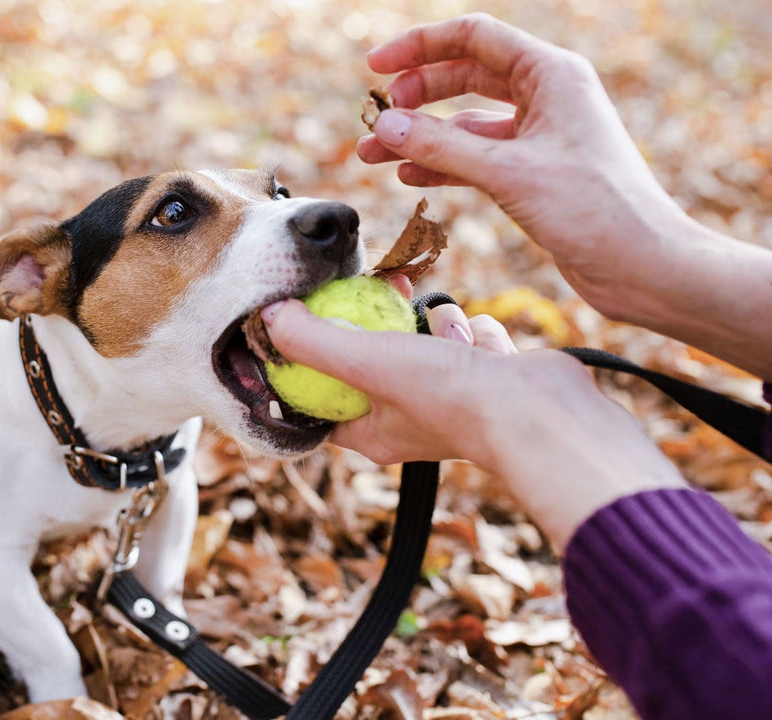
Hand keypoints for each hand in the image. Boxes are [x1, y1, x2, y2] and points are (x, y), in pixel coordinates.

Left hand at [262, 298, 685, 547]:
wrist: (542, 411)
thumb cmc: (450, 398)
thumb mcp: (366, 363)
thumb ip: (314, 340)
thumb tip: (270, 317)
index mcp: (372, 431)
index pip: (324, 396)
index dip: (313, 358)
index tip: (312, 318)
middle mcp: (409, 418)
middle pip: (375, 356)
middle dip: (381, 321)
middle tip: (380, 286)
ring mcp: (452, 398)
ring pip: (425, 338)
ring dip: (437, 325)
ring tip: (447, 333)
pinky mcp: (488, 378)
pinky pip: (468, 337)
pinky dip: (475, 332)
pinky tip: (485, 346)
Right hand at [357, 13, 771, 380]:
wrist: (642, 267)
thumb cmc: (594, 210)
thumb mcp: (508, 173)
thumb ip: (441, 146)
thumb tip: (384, 125)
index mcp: (551, 74)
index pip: (474, 38)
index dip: (419, 47)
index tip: (375, 67)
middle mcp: (546, 96)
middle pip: (465, 76)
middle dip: (416, 95)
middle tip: (376, 118)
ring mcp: (539, 135)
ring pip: (466, 122)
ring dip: (421, 136)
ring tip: (374, 154)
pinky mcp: (533, 173)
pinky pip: (475, 157)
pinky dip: (442, 163)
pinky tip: (409, 175)